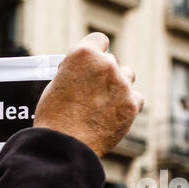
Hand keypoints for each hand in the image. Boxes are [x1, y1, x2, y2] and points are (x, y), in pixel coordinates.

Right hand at [33, 34, 142, 157]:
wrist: (64, 147)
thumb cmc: (52, 118)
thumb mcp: (54, 86)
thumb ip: (73, 73)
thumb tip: (82, 73)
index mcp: (83, 54)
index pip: (99, 40)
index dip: (94, 51)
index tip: (90, 63)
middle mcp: (106, 64)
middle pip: (111, 61)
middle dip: (103, 73)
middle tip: (90, 92)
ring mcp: (122, 84)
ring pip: (127, 75)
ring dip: (118, 85)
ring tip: (102, 103)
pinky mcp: (132, 104)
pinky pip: (135, 98)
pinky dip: (127, 105)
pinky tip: (113, 115)